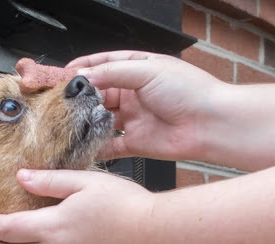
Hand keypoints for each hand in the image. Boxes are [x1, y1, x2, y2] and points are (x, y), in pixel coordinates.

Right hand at [68, 51, 225, 161]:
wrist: (209, 124)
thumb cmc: (188, 91)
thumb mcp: (147, 70)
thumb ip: (113, 73)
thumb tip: (86, 77)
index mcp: (139, 70)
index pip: (105, 65)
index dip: (84, 69)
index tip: (65, 75)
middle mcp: (134, 94)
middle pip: (100, 94)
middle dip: (82, 98)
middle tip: (65, 102)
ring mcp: (134, 119)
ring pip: (102, 120)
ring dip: (87, 121)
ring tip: (73, 122)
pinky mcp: (135, 143)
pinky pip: (110, 146)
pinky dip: (97, 147)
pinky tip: (85, 145)